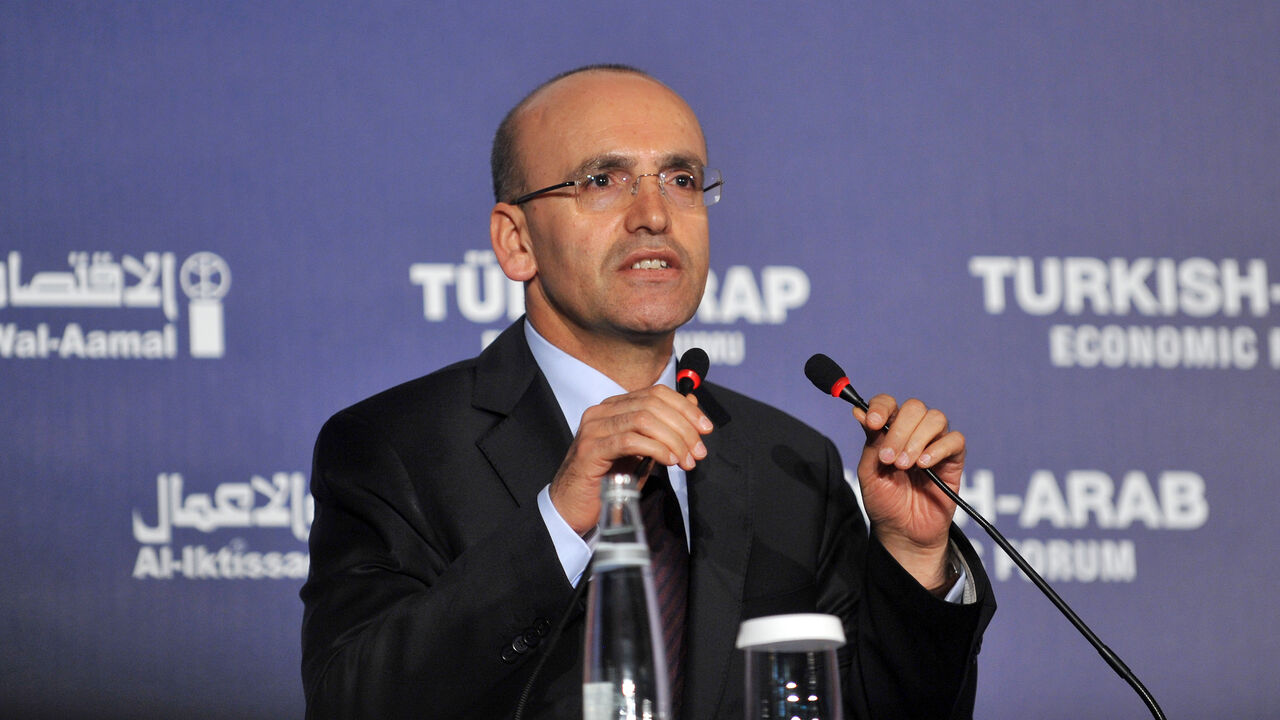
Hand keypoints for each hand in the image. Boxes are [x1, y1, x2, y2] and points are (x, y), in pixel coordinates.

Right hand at [550, 385, 712, 534]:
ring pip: (644, 419)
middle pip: (653, 404)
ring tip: (686, 461)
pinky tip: (669, 461)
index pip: (656, 393)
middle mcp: (602, 411)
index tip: (706, 428)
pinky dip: (655, 449)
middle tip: (698, 452)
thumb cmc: (607, 481)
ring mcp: (594, 429)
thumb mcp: (643, 452)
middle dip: (684, 427)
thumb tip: (692, 406)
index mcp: (614, 407)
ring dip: (673, 440)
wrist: (573, 507)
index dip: (685, 408)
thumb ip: (664, 430)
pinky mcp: (591, 450)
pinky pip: (630, 441)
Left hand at [853, 394, 965, 587]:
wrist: (903, 532)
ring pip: (935, 418)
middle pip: (914, 407)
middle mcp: (913, 432)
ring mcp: (935, 444)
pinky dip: (938, 449)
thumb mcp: (869, 472)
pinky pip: (954, 440)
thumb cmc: (885, 502)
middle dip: (899, 430)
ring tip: (905, 466)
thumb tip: (859, 411)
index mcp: (890, 430)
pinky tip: (924, 466)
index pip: (888, 403)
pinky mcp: (953, 460)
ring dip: (917, 440)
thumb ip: (870, 442)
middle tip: (889, 458)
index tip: (873, 423)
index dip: (881, 407)